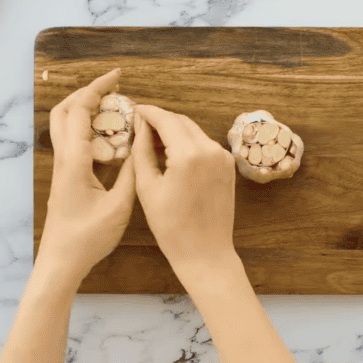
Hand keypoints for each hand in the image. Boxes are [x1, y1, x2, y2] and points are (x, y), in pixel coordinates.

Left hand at [38, 68, 135, 281]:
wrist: (61, 262)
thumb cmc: (88, 238)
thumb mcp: (120, 206)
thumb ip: (131, 173)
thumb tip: (141, 144)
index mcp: (74, 161)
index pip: (80, 111)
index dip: (97, 88)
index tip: (117, 77)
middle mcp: (63, 159)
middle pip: (64, 111)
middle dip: (88, 92)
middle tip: (113, 87)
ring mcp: (62, 168)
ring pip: (64, 126)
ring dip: (86, 109)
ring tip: (113, 107)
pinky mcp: (65, 178)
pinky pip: (72, 142)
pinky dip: (88, 129)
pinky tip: (110, 137)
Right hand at [132, 105, 237, 270]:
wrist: (205, 252)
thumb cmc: (171, 226)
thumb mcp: (147, 187)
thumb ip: (143, 150)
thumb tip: (141, 125)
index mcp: (189, 155)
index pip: (166, 119)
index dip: (148, 112)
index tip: (134, 109)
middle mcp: (211, 150)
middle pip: (181, 121)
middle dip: (161, 120)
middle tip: (140, 125)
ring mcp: (223, 157)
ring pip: (194, 131)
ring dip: (174, 131)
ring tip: (152, 141)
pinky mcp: (228, 166)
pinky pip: (204, 144)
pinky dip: (187, 143)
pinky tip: (171, 154)